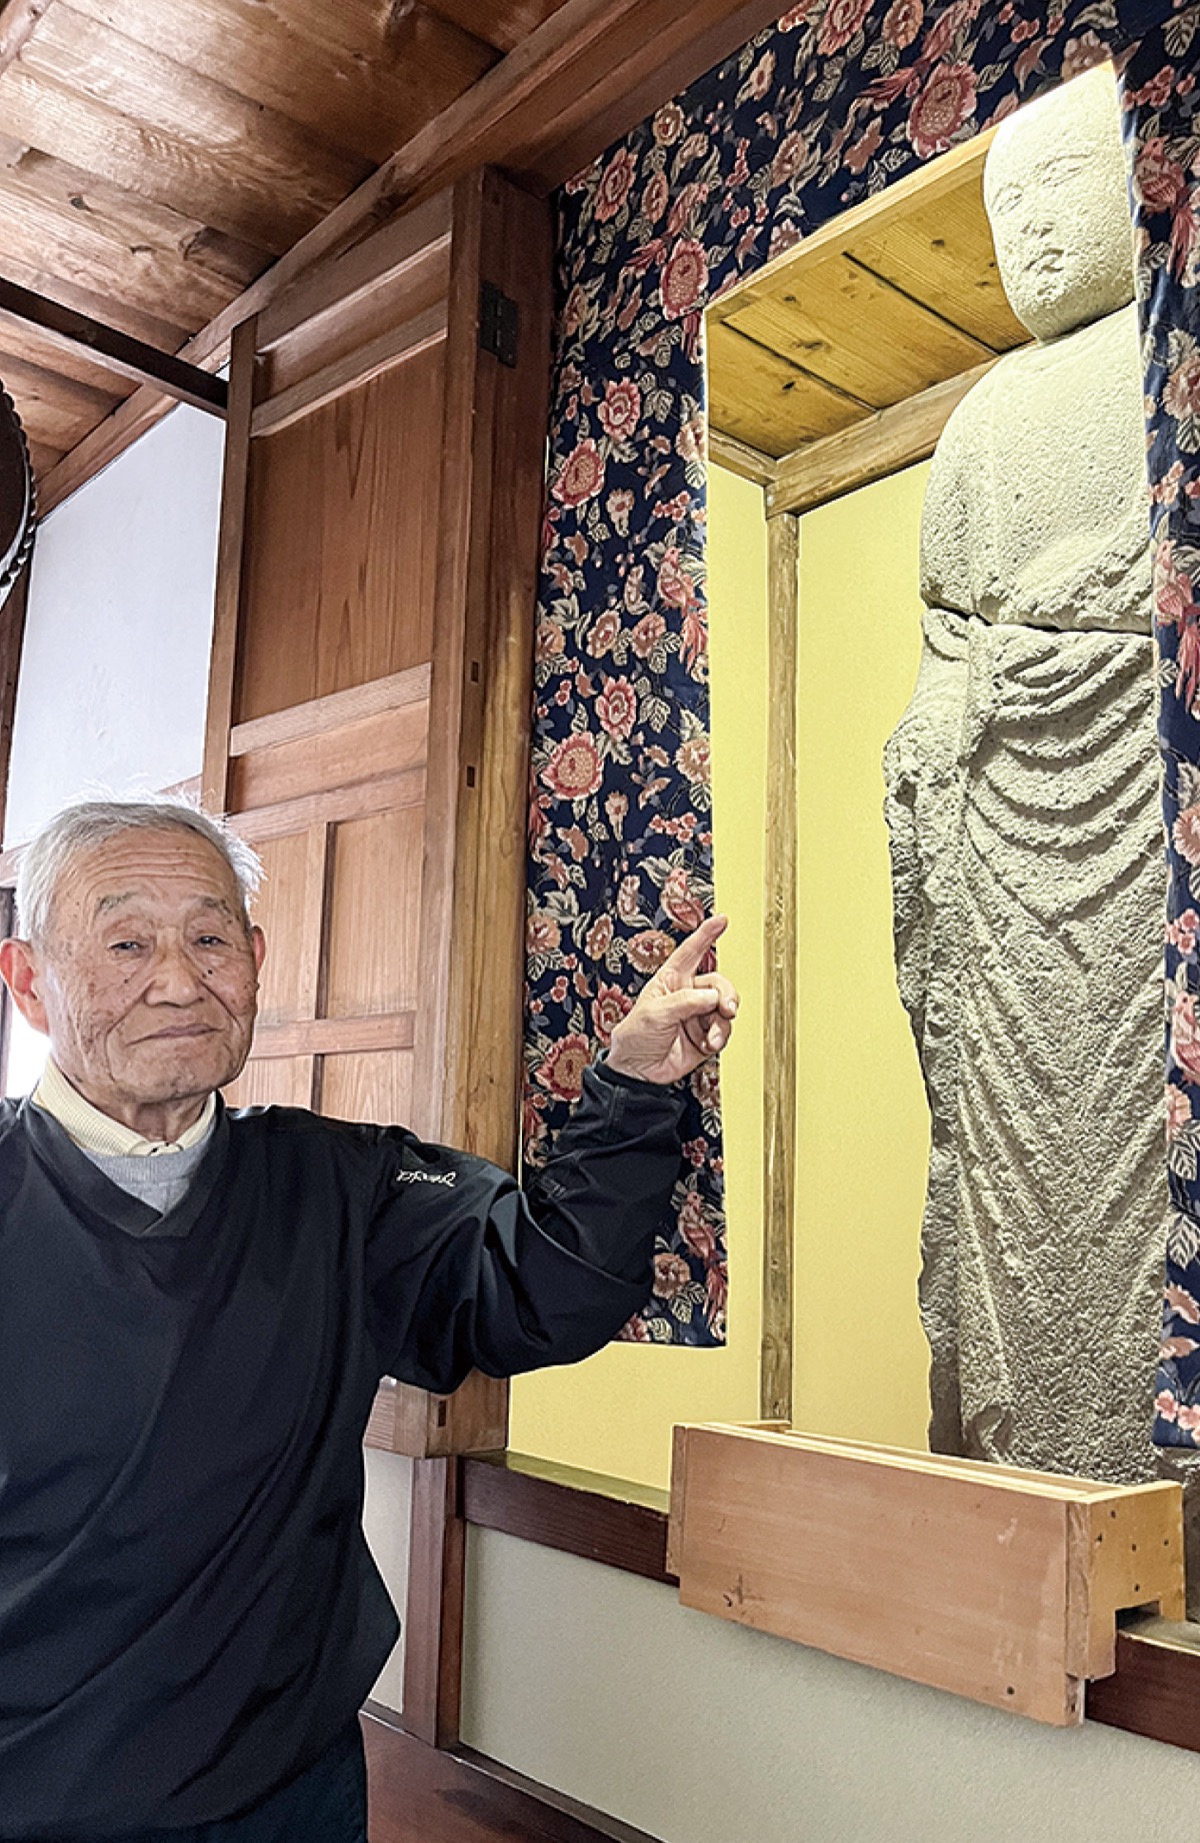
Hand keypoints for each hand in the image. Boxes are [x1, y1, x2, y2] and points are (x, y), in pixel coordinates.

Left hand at [605, 915, 738, 1086]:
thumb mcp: (654, 1014)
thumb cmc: (635, 1037)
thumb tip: (712, 997)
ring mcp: (698, 1016)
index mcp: (670, 981)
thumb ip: (684, 1002)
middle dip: (726, 995)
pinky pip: (724, 1030)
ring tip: (711, 1037)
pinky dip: (719, 1037)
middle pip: (718, 984)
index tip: (722, 921)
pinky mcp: (705, 1036)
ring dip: (722, 1022)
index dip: (706, 935)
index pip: (691, 952)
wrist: (638, 1072)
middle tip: (726, 1008)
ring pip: (725, 1009)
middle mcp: (687, 995)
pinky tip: (706, 1044)